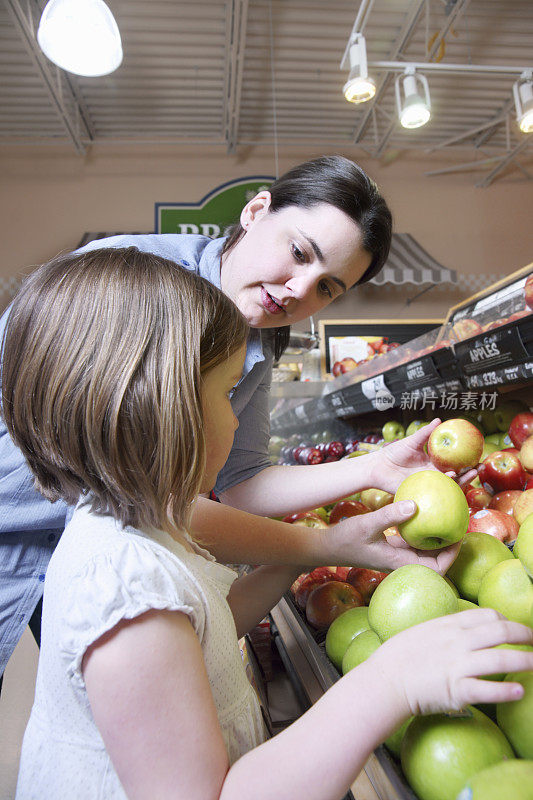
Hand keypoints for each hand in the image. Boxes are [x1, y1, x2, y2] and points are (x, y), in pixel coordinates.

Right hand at [329, 499, 460, 573]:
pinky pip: (414, 540)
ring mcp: (397, 554)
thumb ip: (389, 515)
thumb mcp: (366, 525)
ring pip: (425, 548)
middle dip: (450, 543)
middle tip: (458, 520)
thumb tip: (416, 505)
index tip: (459, 536)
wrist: (326, 547)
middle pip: (436, 559)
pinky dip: (422, 529)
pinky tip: (424, 510)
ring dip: (437, 534)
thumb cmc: (344, 539)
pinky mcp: (392, 547)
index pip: (436, 569)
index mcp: (400, 563)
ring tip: (447, 513)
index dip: (451, 555)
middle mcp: (402, 561)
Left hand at [367, 418, 475, 493]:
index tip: (477, 458)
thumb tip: (439, 420)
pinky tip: (449, 478)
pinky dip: (443, 487)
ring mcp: (426, 484)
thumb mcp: (412, 441)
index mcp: (433, 464)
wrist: (378, 466)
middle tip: (478, 468)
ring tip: (468, 474)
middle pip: (454, 478)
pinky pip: (433, 494)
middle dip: (468, 475)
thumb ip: (425, 433)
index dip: (465, 463)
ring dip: (460, 481)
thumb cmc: (394, 452)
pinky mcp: (419, 492)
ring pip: (447, 486)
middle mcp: (432, 475)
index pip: (453, 465)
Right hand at [372, 608, 532, 716]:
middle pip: (501, 632)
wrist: (384, 680)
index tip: (514, 629)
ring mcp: (458, 665)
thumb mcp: (422, 631)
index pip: (487, 615)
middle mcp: (457, 641)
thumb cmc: (397, 657)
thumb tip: (461, 631)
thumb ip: (444, 629)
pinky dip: (507, 691)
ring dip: (525, 661)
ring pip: (501, 659)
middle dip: (525, 635)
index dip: (507, 621)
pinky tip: (519, 691)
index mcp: (448, 624)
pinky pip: (487, 689)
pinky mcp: (457, 690)